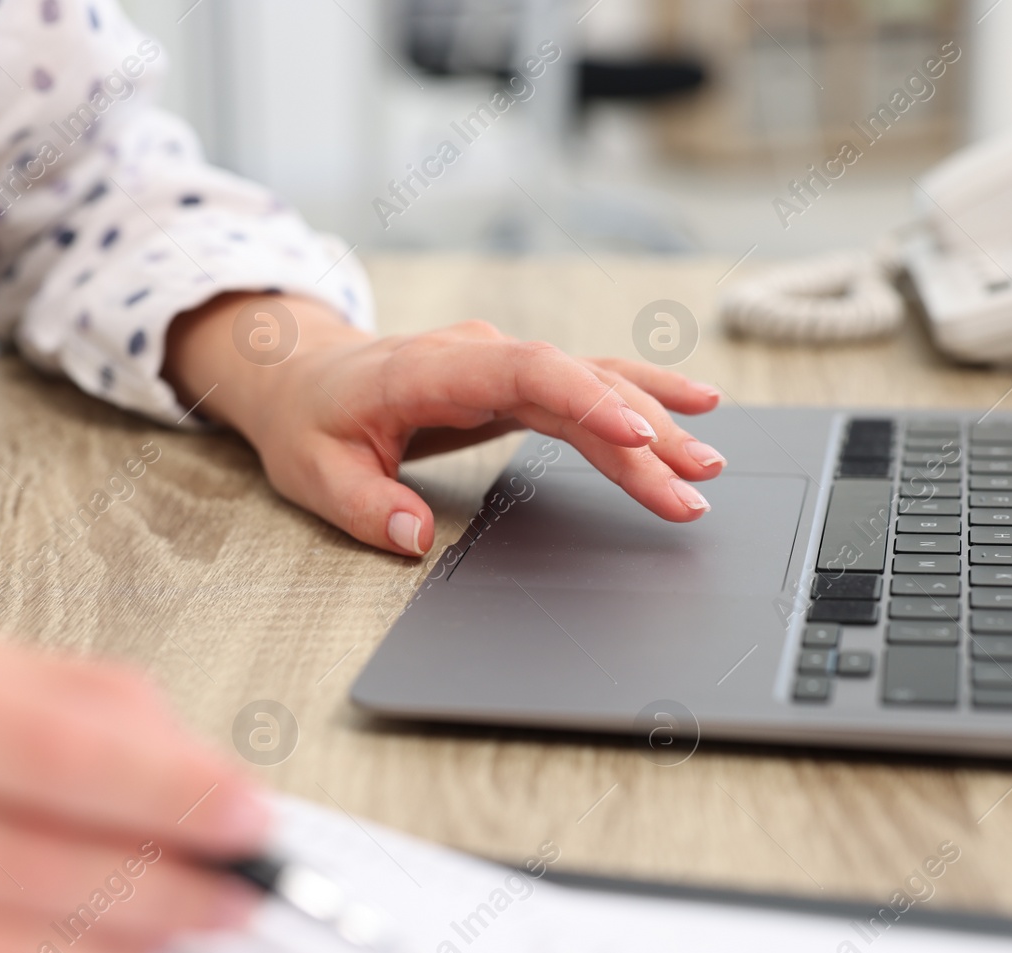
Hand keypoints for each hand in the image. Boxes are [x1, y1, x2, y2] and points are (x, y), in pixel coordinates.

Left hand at [165, 294, 725, 555]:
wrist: (304, 374)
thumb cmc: (310, 420)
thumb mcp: (314, 472)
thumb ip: (365, 506)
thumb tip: (414, 539)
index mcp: (429, 368)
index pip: (525, 371)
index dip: (586, 400)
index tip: (637, 436)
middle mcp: (478, 354)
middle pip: (576, 384)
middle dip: (640, 435)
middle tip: (693, 487)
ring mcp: (502, 362)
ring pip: (592, 382)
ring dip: (653, 421)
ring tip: (708, 464)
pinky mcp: (516, 380)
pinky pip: (586, 385)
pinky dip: (639, 400)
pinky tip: (691, 413)